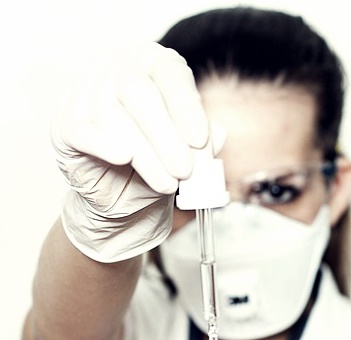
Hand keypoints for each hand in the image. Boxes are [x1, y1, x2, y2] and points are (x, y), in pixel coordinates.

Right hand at [51, 43, 209, 261]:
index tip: (199, 141)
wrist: (122, 196)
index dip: (186, 107)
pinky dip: (104, 144)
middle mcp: (115, 67)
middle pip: (137, 90)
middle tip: (185, 170)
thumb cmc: (156, 165)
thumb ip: (202, 144)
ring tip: (167, 183)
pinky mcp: (65, 123)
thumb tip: (216, 137)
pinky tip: (123, 157)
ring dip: (145, 154)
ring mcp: (85, 91)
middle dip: (166, 136)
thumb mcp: (186, 154)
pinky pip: (83, 130)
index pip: (169, 73)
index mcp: (151, 63)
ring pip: (112, 114)